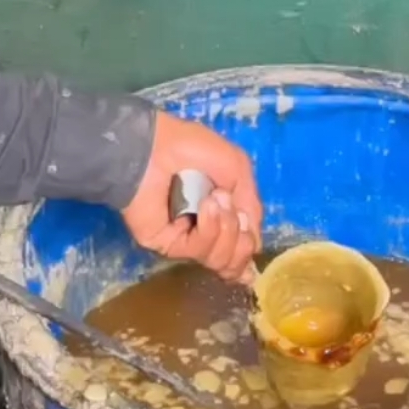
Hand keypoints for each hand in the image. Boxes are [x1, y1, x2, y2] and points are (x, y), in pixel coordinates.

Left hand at [122, 111, 262, 282]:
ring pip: (221, 260)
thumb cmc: (193, 150)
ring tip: (215, 201)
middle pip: (235, 262)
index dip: (249, 246)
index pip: (242, 250)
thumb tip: (254, 241)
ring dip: (227, 230)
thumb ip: (252, 206)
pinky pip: (200, 251)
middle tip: (235, 213)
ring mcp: (186, 242)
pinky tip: (205, 207)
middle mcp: (205, 234)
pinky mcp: (169, 246)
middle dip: (243, 240)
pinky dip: (209, 229)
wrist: (155, 146)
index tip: (247, 225)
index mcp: (222, 217)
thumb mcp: (237, 169)